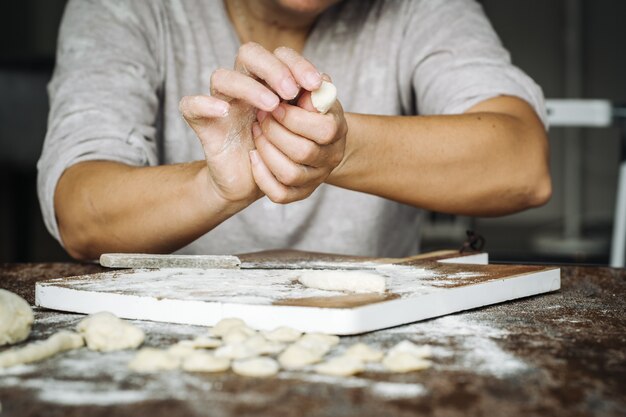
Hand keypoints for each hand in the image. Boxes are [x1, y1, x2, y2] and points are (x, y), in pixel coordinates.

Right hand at [179, 42, 322, 203]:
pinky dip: (204, 104)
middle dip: (273, 69)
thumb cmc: (283, 155)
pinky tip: (224, 111)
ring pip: (222, 77)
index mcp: (270, 82)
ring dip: (249, 88)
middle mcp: (244, 86)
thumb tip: (324, 84)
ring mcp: (222, 102)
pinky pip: (191, 105)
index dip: (297, 63)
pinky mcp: (204, 124)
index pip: (279, 55)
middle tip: (291, 91)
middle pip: (248, 54)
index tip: (315, 84)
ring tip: (272, 106)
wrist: (253, 184)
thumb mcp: (309, 135)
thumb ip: (317, 110)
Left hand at [249, 79, 347, 203]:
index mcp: (337, 129)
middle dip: (274, 131)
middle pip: (303, 152)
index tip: (273, 103)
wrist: (302, 134)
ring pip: (289, 173)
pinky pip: (280, 194)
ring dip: (266, 150)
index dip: (293, 117)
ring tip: (256, 133)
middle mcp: (331, 157)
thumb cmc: (299, 105)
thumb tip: (313, 81)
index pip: (324, 129)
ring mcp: (315, 178)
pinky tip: (253, 156)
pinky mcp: (298, 194)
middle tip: (259, 116)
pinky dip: (262, 175)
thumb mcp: (306, 89)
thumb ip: (308, 82)